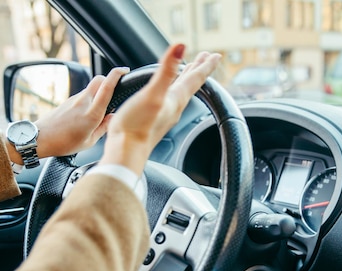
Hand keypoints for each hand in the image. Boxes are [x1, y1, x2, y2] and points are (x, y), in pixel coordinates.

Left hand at [14, 66, 129, 161]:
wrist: (40, 139)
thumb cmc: (63, 143)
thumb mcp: (89, 141)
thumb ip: (104, 127)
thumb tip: (113, 117)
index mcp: (91, 114)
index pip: (106, 87)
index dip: (116, 74)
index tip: (124, 70)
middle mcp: (83, 102)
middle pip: (99, 80)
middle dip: (108, 80)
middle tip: (115, 90)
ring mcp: (74, 99)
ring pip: (92, 89)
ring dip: (98, 94)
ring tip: (98, 112)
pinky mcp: (68, 101)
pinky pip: (83, 96)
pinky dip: (90, 100)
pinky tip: (87, 115)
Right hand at [99, 43, 221, 173]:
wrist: (125, 153)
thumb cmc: (137, 126)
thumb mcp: (153, 94)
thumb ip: (167, 71)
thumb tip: (181, 46)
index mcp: (176, 98)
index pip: (196, 78)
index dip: (206, 65)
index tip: (216, 55)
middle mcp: (174, 106)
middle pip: (191, 84)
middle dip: (198, 69)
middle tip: (207, 57)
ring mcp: (165, 113)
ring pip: (181, 91)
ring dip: (187, 78)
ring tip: (189, 69)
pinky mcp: (154, 119)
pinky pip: (169, 99)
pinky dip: (173, 89)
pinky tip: (167, 90)